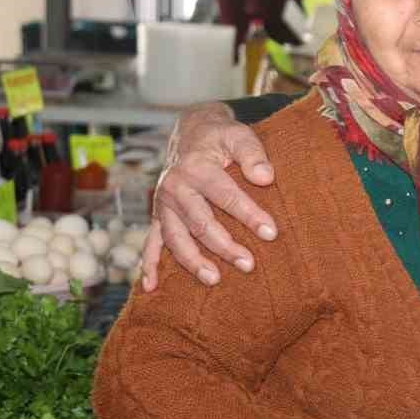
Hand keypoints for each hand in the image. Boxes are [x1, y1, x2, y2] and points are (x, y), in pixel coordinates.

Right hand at [141, 102, 276, 290]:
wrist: (191, 132)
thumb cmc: (220, 137)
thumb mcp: (238, 135)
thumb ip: (253, 154)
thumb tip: (266, 178)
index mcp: (197, 168)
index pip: (226, 196)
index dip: (250, 215)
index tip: (271, 233)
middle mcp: (175, 187)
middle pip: (201, 223)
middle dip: (225, 246)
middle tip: (249, 265)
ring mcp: (163, 204)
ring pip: (176, 238)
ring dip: (193, 261)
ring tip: (214, 280)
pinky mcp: (158, 215)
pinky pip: (150, 242)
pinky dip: (148, 265)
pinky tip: (151, 287)